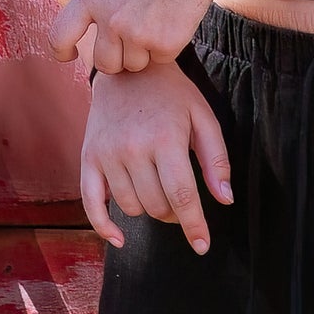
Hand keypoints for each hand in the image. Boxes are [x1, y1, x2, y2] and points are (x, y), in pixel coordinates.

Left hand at [48, 0, 222, 72]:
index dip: (61, 50)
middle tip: (136, 34)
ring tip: (156, 18)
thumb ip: (97, 9)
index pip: (60, 35)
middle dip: (119, 58)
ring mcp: (136, 32)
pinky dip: (168, 47)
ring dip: (145, 52)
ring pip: (134, 65)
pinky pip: (160, 60)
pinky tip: (173, 20)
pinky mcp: (164, 43)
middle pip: (105, 63)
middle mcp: (108, 18)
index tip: (68, 55)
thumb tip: (93, 47)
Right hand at [80, 63, 232, 253]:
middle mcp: (133, 148)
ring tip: (156, 188)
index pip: (181, 197)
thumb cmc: (171, 94)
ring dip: (148, 208)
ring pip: (131, 207)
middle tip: (179, 197)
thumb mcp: (203, 116)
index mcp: (165, 138)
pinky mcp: (89, 156)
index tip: (202, 246)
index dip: (194, 226)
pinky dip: (104, 225)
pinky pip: (91, 202)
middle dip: (174, 213)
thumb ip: (217, 159)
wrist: (125, 67)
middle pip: (156, 206)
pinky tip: (120, 237)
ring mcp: (107, 153)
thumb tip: (225, 199)